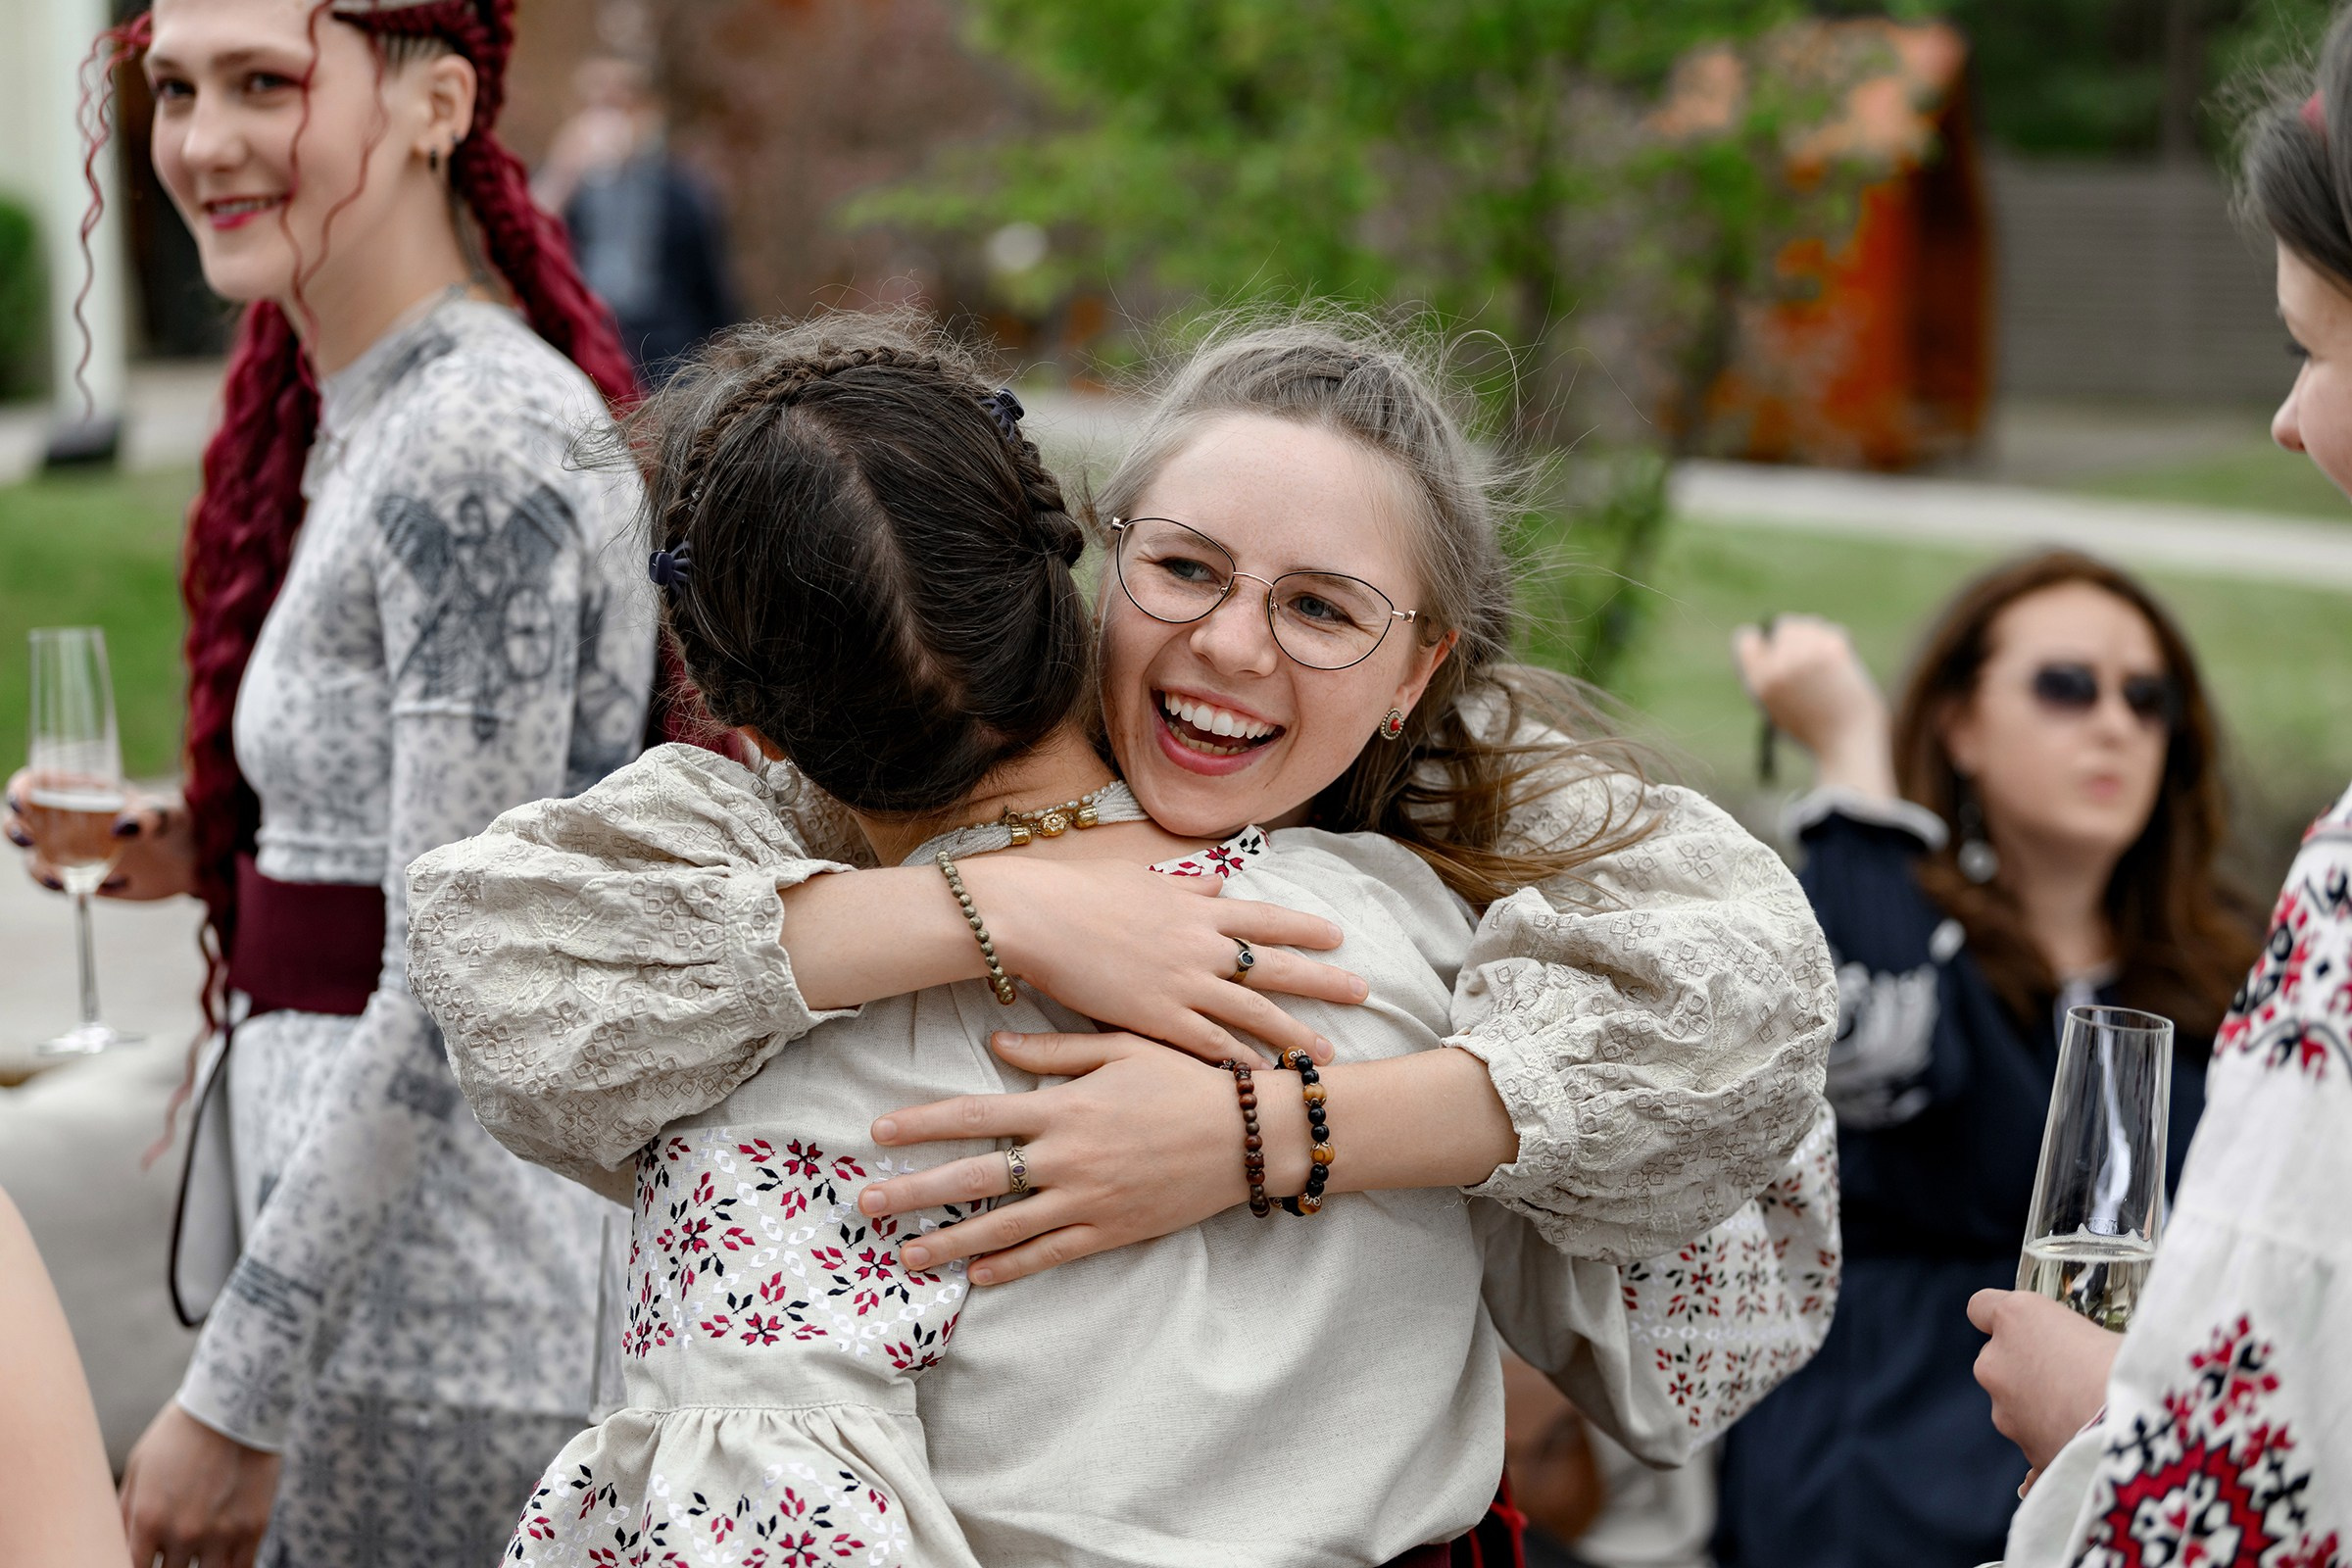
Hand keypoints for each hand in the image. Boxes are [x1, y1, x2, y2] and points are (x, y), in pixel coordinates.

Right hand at [5, 770, 198, 900]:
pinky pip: (60, 883)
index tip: (21, 801)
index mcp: (86, 792)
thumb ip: (150, 816)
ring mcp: (72, 850)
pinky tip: (117, 884)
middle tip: (29, 841)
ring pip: (33, 857)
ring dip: (38, 870)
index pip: (39, 783)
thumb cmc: (181, 825)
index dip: (21, 789)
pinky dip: (74, 888)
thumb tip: (121, 828)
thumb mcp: (171, 815)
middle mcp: (70, 819)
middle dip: (13, 830)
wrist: (195, 864)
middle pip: (20, 820)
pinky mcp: (82, 876)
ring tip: (63, 882)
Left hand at [120, 1399, 281, 1567]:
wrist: (235, 1406)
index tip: (140, 1561)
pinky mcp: (254, 1527)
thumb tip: (112, 1546)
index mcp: (149, 1520)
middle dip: (165, 1567)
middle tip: (170, 1554)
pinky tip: (221, 1562)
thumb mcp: (138, 1469)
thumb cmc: (178, 1435)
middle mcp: (183, 1532)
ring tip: (194, 1556)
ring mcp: (221, 1532)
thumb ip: (124, 1513)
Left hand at [860, 1031, 1308, 1285]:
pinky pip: (1051, 1254)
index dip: (923, 1124)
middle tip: (864, 1207)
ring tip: (906, 1256)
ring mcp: (1088, 1200)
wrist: (1250, 1134)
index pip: (976, 1115)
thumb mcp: (1122, 1048)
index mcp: (1064, 1107)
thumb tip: (994, 1045)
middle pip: (974, 1180)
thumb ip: (1055, 1053)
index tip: (878, 1133)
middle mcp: (1067, 1157)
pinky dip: (1012, 1268)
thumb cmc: (1187, 1079)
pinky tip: (978, 1279)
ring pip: (1004, 1228)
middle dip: (914, 1194)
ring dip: (951, 1243)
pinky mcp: (1112, 1231)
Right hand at [965, 854, 1365, 1064]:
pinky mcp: (1156, 1017)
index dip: (1304, 927)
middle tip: (1363, 991)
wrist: (1038, 917)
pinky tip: (1264, 1075)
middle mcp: (1201, 945)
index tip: (1337, 935)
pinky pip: (1210, 1044)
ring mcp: (1183, 983)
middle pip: (1275, 965)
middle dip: (1323, 980)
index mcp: (1197, 908)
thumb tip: (1220, 880)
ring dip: (1294, 1033)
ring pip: (1253, 1012)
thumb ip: (1186, 885)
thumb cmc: (1080, 891)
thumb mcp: (1141, 877)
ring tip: (1328, 1051)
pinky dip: (1240, 1060)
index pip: (1265, 917)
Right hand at [1730, 616, 1895, 797]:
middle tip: (1807, 650)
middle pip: (1783, 625)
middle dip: (1794, 636)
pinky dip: (1836, 643)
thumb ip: (1770, 677)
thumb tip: (1776, 645)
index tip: (1773, 645)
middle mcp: (1779, 664)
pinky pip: (1831, 631)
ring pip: (1809, 623)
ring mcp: (1806, 655)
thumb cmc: (1813, 733)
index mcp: (1759, 681)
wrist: (1846, 743)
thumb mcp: (1776, 708)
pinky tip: (1841, 666)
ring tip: (1826, 665)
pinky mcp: (1833, 650)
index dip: (1762, 642)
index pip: (1746, 638)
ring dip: (1816, 637)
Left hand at [1969, 1289, 2121, 1479]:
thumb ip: (2083, 1338)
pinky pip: (2034, 1440)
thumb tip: (2099, 1350)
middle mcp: (1996, 1361)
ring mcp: (2003, 1408)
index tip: (2023, 1328)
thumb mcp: (2113, 1333)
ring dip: (2040, 1406)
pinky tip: (2084, 1444)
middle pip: (1999, 1359)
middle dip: (2027, 1368)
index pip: (1982, 1307)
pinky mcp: (2022, 1449)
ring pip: (2014, 1403)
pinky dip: (2052, 1442)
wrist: (2141, 1430)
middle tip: (2072, 1377)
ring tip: (2088, 1413)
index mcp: (2016, 1318)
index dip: (2004, 1320)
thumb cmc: (2134, 1368)